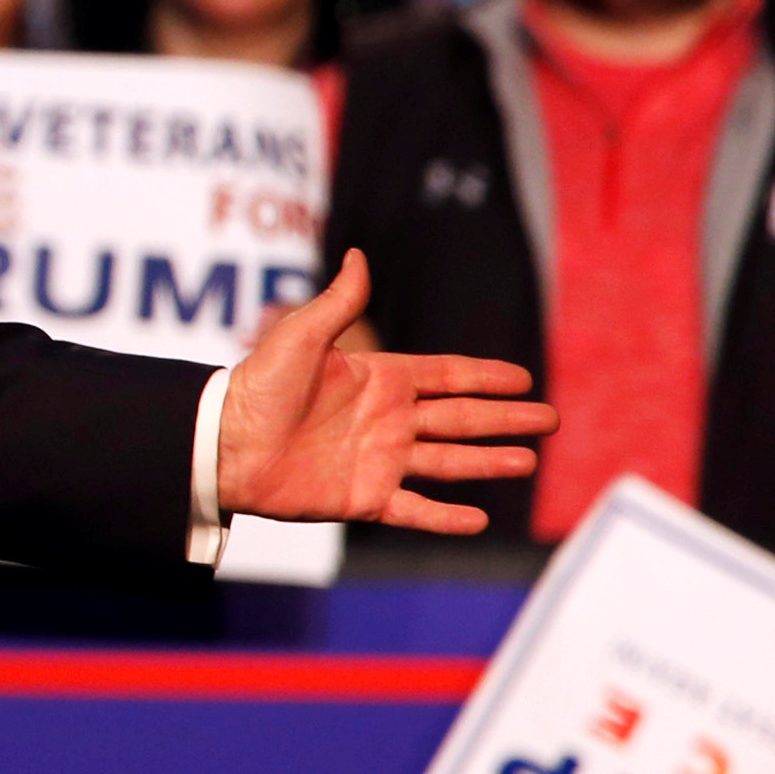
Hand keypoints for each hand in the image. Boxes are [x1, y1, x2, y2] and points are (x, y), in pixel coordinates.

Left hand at [217, 251, 556, 534]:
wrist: (224, 442)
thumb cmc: (257, 386)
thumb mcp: (300, 337)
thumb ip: (338, 303)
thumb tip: (356, 254)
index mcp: (378, 379)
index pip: (446, 376)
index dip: (486, 377)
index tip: (525, 378)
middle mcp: (386, 420)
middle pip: (461, 419)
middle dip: (505, 419)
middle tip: (550, 420)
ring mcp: (378, 460)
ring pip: (448, 462)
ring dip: (489, 462)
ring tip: (529, 461)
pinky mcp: (363, 498)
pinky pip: (413, 509)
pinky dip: (445, 518)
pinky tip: (478, 519)